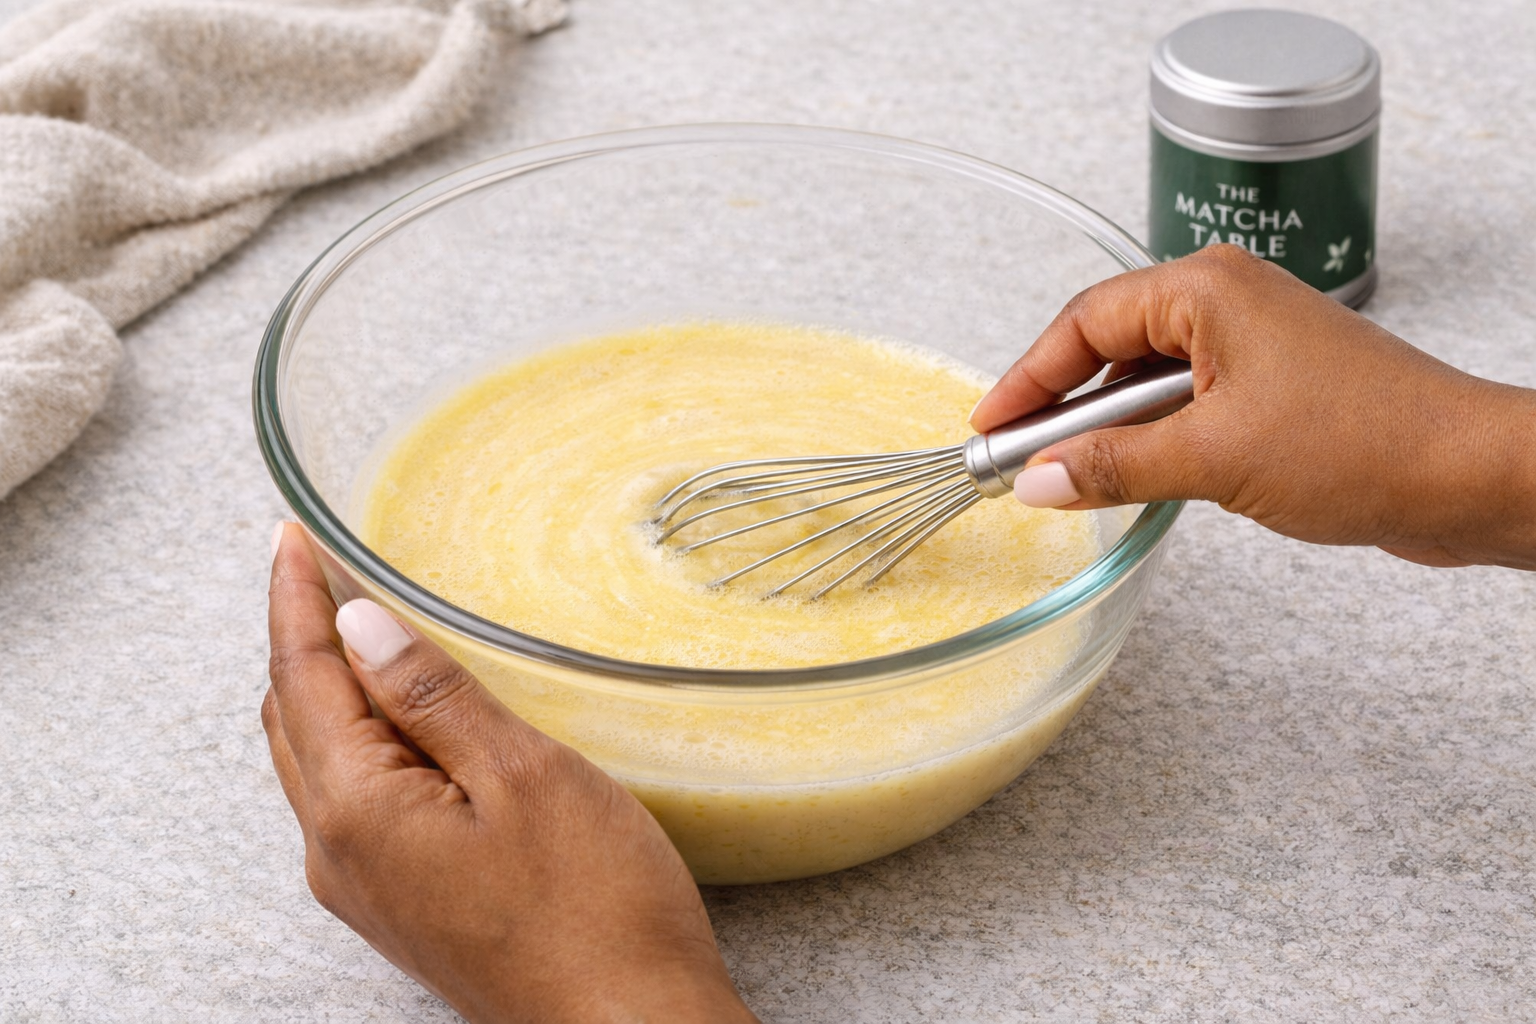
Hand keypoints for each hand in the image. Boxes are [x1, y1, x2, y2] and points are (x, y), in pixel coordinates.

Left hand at [261, 524, 756, 1023]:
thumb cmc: (593, 907)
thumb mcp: (522, 774)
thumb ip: (432, 696)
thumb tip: (356, 625)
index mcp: (356, 812)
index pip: (301, 677)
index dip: (293, 598)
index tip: (288, 536)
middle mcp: (339, 855)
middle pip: (295, 719)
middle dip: (302, 638)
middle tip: (321, 566)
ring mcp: (369, 887)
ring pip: (320, 763)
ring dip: (329, 689)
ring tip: (359, 627)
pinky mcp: (404, 904)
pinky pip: (354, 801)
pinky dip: (361, 740)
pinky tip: (403, 720)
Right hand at [970, 245, 1535, 570]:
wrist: (1467, 476)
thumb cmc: (1366, 443)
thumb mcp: (1214, 459)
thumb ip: (1114, 466)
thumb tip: (1041, 481)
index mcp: (1207, 289)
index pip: (1084, 322)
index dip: (1028, 377)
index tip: (991, 427)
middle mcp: (1227, 302)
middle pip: (1108, 343)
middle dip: (1060, 404)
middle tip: (1018, 458)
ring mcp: (1252, 342)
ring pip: (1146, 378)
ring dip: (1107, 427)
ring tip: (1070, 477)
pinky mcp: (1271, 384)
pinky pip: (1186, 402)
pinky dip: (1151, 437)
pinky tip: (1134, 476)